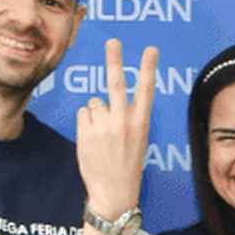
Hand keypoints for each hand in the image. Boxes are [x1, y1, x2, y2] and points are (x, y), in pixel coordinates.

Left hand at [77, 39, 156, 217]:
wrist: (114, 193)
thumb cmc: (127, 166)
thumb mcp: (138, 140)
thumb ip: (128, 118)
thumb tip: (104, 98)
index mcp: (141, 124)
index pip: (146, 90)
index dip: (148, 68)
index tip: (151, 50)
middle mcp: (123, 122)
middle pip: (116, 84)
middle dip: (114, 60)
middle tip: (113, 41)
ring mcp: (103, 127)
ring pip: (95, 103)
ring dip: (96, 113)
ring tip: (102, 136)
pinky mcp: (86, 132)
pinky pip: (83, 114)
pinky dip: (86, 123)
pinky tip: (93, 139)